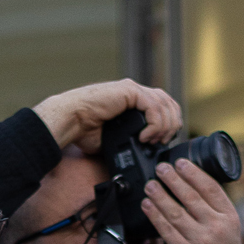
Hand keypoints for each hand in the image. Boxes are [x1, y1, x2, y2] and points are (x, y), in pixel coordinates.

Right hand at [32, 79, 180, 154]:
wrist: (71, 122)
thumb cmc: (86, 132)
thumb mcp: (119, 140)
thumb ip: (135, 140)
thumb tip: (149, 152)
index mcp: (136, 102)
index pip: (166, 107)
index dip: (171, 124)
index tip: (163, 143)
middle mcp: (137, 93)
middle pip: (170, 103)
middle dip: (172, 125)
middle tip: (161, 143)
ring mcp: (133, 90)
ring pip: (165, 104)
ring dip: (164, 126)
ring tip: (152, 141)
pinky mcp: (129, 91)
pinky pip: (153, 106)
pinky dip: (154, 124)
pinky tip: (144, 136)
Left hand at [140, 159, 243, 243]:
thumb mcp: (230, 232)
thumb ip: (215, 212)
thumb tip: (191, 189)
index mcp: (229, 218)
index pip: (210, 187)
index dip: (193, 172)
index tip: (180, 163)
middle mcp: (216, 227)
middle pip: (190, 196)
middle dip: (172, 179)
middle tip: (160, 168)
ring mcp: (200, 241)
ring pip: (174, 211)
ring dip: (159, 195)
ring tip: (150, 185)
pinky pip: (165, 230)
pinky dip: (154, 215)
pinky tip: (147, 206)